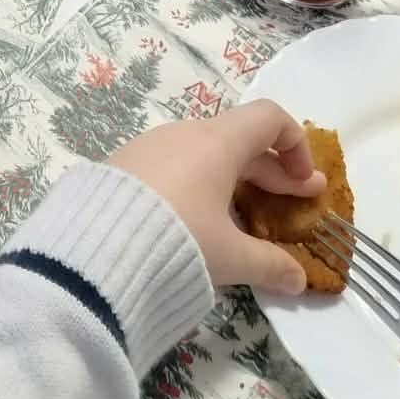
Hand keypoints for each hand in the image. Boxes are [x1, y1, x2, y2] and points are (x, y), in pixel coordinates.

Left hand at [111, 101, 325, 293]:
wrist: (93, 248)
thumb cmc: (177, 240)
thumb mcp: (230, 258)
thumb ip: (270, 266)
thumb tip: (299, 280)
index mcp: (216, 142)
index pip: (268, 118)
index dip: (296, 145)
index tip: (306, 184)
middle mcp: (184, 135)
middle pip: (240, 139)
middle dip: (274, 170)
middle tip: (299, 201)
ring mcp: (150, 148)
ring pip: (205, 153)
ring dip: (235, 179)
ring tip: (247, 216)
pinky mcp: (124, 167)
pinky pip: (174, 165)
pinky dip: (200, 184)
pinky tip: (200, 220)